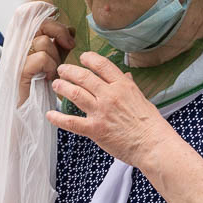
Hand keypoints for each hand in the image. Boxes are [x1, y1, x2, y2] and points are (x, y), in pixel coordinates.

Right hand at [19, 19, 74, 105]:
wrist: (26, 110)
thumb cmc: (39, 85)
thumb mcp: (53, 59)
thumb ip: (60, 44)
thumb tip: (71, 29)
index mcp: (25, 40)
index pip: (36, 17)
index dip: (55, 23)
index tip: (68, 35)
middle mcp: (18, 45)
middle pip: (40, 23)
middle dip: (59, 33)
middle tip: (69, 45)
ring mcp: (17, 57)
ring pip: (43, 42)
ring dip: (55, 56)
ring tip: (53, 69)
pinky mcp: (19, 70)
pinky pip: (41, 58)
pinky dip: (49, 67)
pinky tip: (48, 77)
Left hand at [47, 51, 176, 168]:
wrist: (153, 145)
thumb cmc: (151, 124)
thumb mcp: (142, 99)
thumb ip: (129, 87)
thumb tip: (125, 76)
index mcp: (123, 86)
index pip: (102, 65)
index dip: (89, 58)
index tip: (82, 57)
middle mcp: (110, 95)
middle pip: (84, 77)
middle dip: (70, 71)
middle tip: (62, 70)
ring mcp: (101, 112)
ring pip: (75, 94)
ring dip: (62, 87)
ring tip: (56, 84)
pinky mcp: (95, 129)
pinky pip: (72, 122)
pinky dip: (58, 118)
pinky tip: (50, 115)